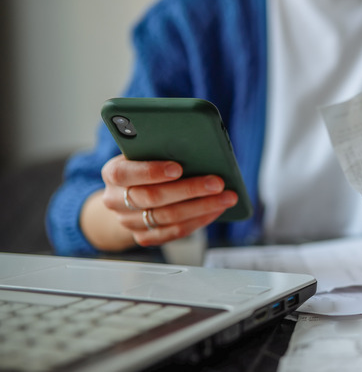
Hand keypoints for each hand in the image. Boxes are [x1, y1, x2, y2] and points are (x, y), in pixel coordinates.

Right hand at [98, 155, 237, 246]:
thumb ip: (160, 148)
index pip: (125, 173)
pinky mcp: (145, 237)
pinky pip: (175, 232)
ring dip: (202, 207)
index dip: (151, 171)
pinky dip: (199, 220)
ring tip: (227, 197)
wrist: (127, 194)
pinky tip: (217, 210)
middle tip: (217, 182)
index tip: (178, 168)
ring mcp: (129, 222)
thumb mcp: (145, 151)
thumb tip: (196, 147)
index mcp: (113, 173)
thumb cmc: (144, 164)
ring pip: (168, 217)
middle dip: (190, 189)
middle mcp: (115, 200)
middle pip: (153, 197)